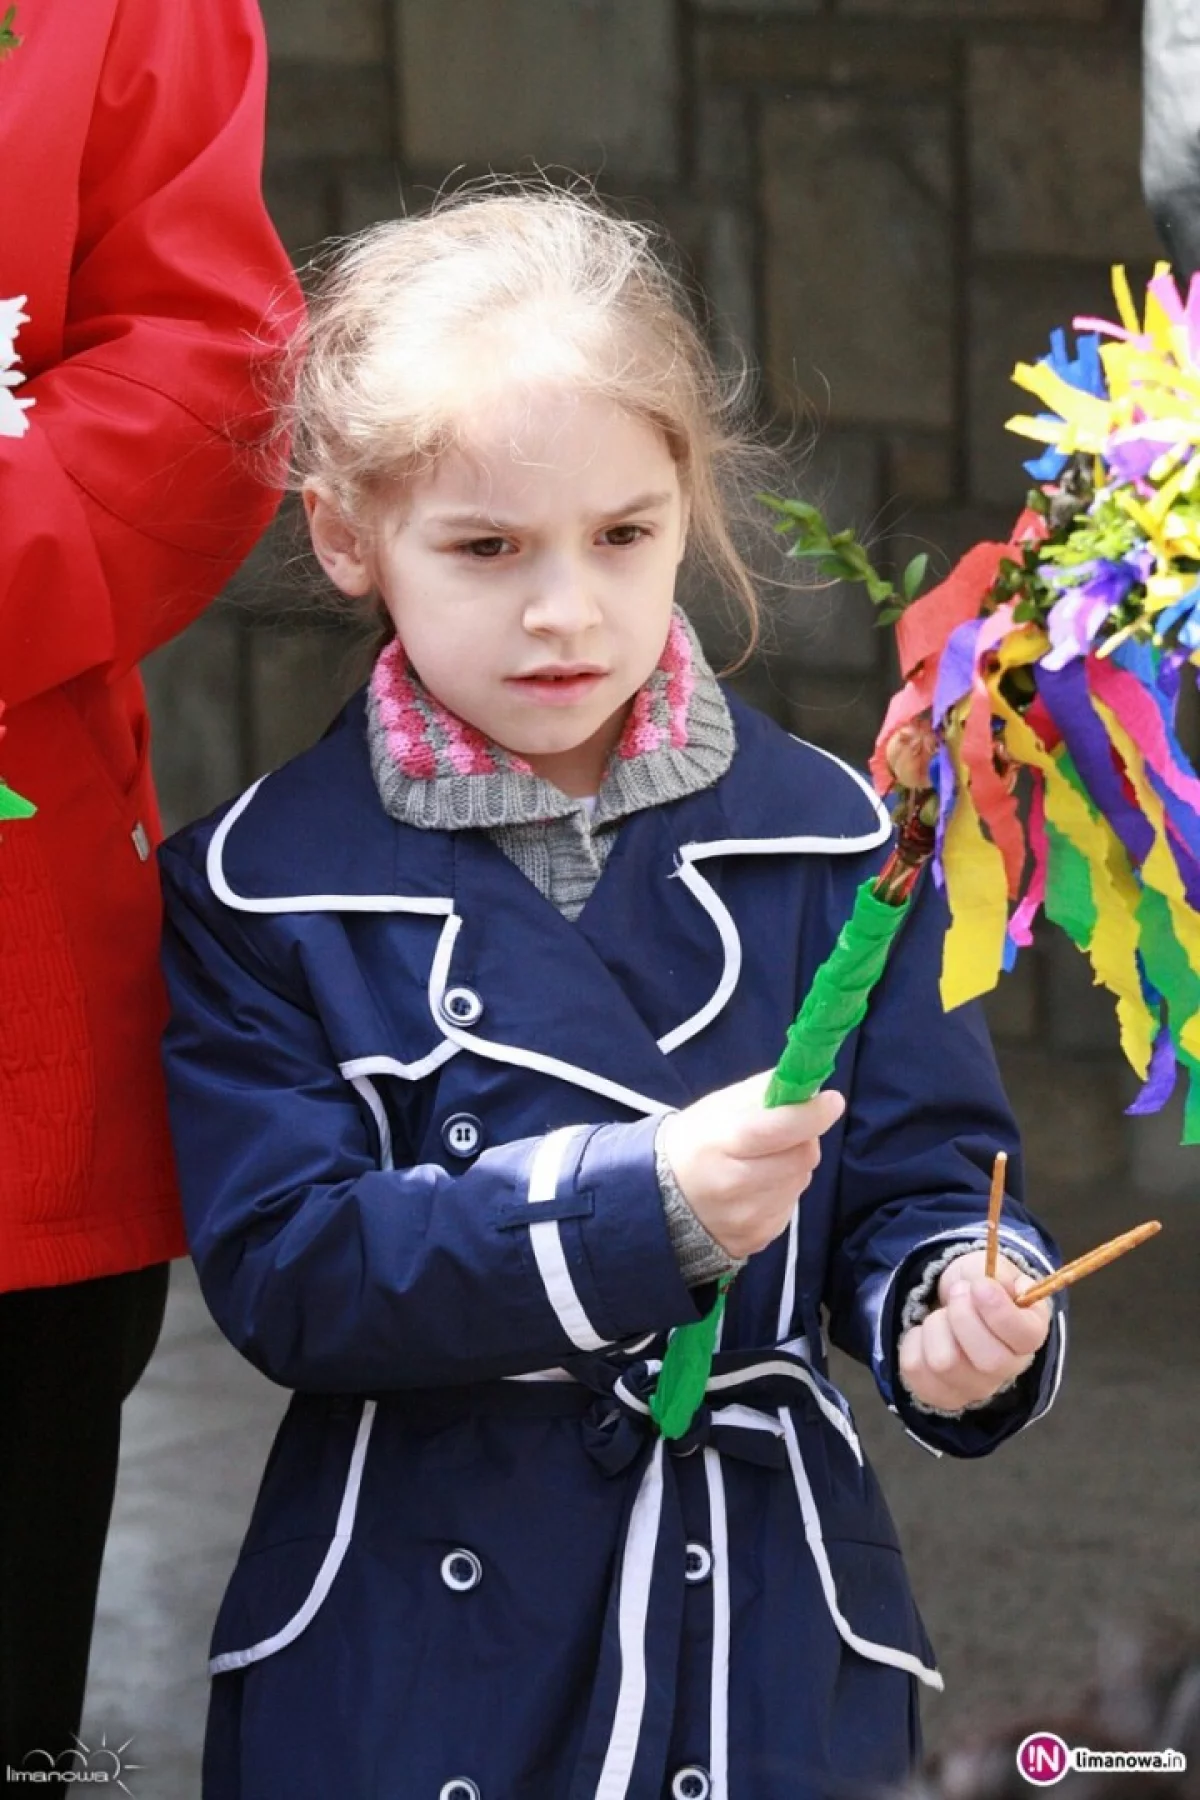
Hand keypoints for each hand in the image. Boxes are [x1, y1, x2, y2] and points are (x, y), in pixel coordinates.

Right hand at [658, 1071, 844, 1260]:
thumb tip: (805, 1083)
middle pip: (800, 1158)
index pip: (777, 1130)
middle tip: (790, 1131)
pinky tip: (757, 1188)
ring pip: (799, 1182)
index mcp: (720, 1143)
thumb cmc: (693, 1143)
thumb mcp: (716, 1108)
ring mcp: (747, 1217)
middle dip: (804, 1138)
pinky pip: (789, 1207)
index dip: (810, 1115)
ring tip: (763, 1162)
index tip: (831, 1101)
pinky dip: (783, 1191)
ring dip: (793, 1166)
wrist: (660, 1202)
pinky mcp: (757, 1239)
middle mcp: (735, 1185)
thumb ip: (761, 1091)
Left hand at [897, 1250, 1052, 1412]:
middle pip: (989, 1360)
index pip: (1026, 1338)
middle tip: (956, 1293)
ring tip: (941, 1314)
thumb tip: (994, 1287)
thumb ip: (998, 1274)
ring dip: (936, 1325)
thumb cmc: (976, 1285)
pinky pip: (915, 1369)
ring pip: (946, 1364)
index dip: (999, 1311)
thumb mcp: (992, 1267)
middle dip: (962, 1316)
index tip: (979, 1286)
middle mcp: (1009, 1369)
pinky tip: (925, 1333)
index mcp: (1029, 1334)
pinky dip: (913, 1340)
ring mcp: (975, 1387)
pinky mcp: (941, 1394)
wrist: (948, 1299)